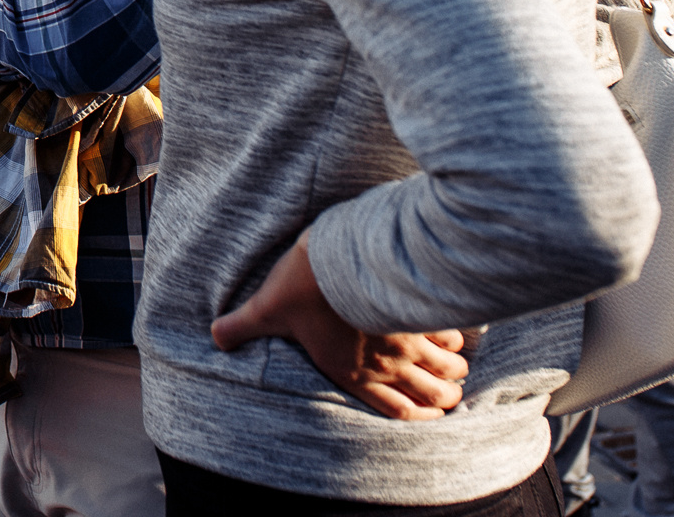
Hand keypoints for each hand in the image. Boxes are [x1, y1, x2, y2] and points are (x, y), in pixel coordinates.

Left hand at [211, 233, 468, 421]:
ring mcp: (409, 338)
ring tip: (459, 369)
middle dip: (442, 396)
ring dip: (453, 370)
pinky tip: (460, 333)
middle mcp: (387, 363)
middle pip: (428, 391)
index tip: (431, 416)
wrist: (344, 257)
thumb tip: (213, 337)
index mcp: (352, 370)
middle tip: (451, 395)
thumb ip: (241, 326)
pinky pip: (448, 331)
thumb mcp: (265, 308)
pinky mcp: (422, 310)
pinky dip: (456, 336)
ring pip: (444, 366)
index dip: (415, 417)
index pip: (392, 408)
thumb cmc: (304, 288)